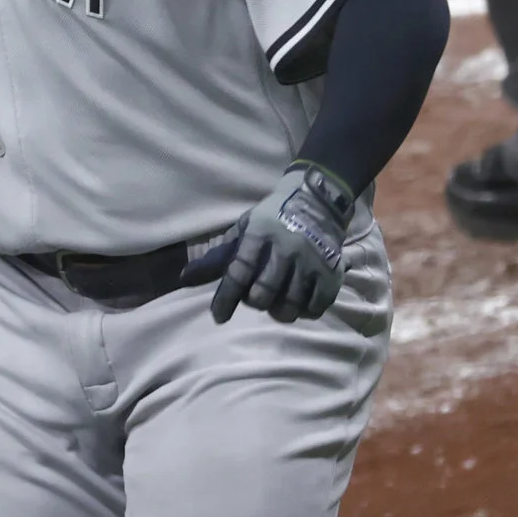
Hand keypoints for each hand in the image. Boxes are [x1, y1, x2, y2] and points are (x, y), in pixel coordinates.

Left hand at [181, 164, 353, 323]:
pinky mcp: (332, 273)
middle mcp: (286, 248)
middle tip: (254, 297)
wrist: (318, 200)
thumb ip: (218, 256)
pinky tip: (297, 303)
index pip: (239, 271)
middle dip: (254, 302)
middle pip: (264, 293)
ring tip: (275, 303)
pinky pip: (316, 306)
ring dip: (278, 311)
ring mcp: (312, 262)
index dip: (226, 298)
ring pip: (290, 304)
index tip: (219, 316)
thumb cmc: (273, 216)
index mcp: (260, 234)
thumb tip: (185, 279)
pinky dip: (304, 311)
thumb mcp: (244, 228)